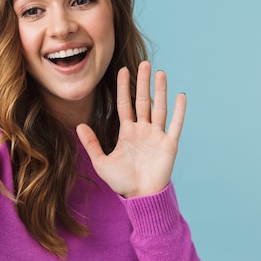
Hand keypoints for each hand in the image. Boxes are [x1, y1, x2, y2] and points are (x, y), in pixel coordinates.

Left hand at [76, 61, 185, 197]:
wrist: (140, 197)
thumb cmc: (122, 181)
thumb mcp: (101, 162)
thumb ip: (91, 144)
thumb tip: (79, 126)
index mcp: (127, 132)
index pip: (125, 104)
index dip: (124, 87)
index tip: (123, 70)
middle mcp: (143, 130)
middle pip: (143, 101)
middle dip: (143, 82)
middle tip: (145, 63)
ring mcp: (157, 136)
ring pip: (159, 108)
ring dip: (160, 91)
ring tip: (160, 73)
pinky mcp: (169, 145)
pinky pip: (175, 125)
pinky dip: (179, 111)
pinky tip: (180, 96)